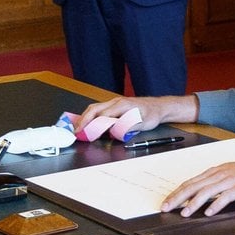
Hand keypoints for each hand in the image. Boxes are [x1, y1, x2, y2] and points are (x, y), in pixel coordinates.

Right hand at [74, 95, 196, 135]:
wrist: (159, 107)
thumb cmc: (152, 114)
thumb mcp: (144, 123)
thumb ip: (129, 126)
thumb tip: (114, 131)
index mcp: (122, 105)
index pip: (103, 115)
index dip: (93, 124)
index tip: (85, 133)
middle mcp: (115, 102)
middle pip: (94, 109)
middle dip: (83, 120)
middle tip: (76, 131)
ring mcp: (114, 102)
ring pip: (95, 108)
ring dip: (85, 117)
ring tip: (78, 128)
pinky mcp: (115, 106)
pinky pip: (99, 109)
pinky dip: (91, 116)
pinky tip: (88, 123)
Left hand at [161, 154, 234, 216]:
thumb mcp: (227, 174)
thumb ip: (213, 183)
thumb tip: (198, 194)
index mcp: (213, 172)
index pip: (190, 182)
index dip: (176, 192)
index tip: (166, 201)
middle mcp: (218, 175)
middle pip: (194, 186)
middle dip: (178, 198)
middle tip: (166, 207)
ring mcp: (229, 181)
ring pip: (207, 192)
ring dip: (194, 203)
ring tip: (184, 213)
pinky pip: (226, 196)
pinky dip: (216, 205)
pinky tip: (209, 212)